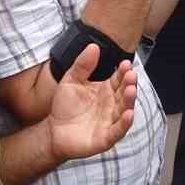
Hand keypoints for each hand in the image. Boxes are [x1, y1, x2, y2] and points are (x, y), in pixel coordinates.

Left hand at [47, 44, 138, 161]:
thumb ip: (82, 64)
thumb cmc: (65, 106)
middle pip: (124, 93)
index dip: (123, 72)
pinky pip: (118, 130)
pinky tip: (128, 114)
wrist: (53, 130)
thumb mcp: (71, 80)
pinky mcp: (105, 137)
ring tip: (131, 90)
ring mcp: (110, 121)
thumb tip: (94, 46)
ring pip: (124, 110)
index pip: (118, 79)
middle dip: (129, 84)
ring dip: (129, 101)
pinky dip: (124, 124)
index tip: (126, 64)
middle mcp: (111, 105)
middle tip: (131, 75)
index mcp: (106, 90)